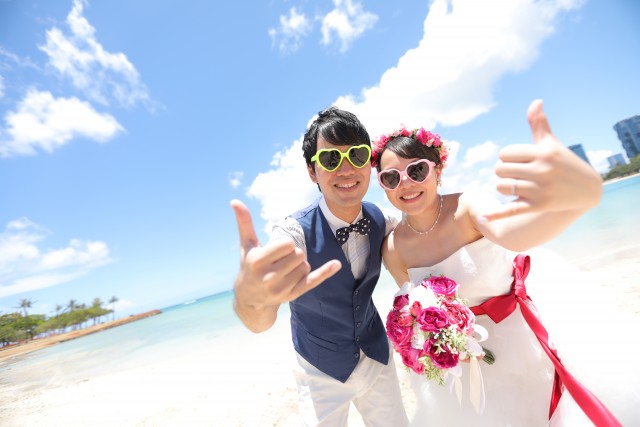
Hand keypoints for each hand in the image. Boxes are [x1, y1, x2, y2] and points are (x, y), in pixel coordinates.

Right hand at [230, 200, 340, 324]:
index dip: (286, 244)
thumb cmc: (249, 265)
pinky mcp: (292, 295)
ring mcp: (281, 289)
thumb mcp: (246, 245)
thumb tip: (235, 200)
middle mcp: (269, 278)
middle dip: (293, 254)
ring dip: (300, 264)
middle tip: (281, 261)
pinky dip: (325, 272)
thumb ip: (244, 222)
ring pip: (305, 266)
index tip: (278, 250)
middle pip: (299, 255)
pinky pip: (313, 281)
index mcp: (258, 262)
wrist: (249, 298)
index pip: (287, 245)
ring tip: (285, 270)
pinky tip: (336, 264)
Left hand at [482, 100, 601, 220]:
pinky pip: (510, 210)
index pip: (505, 153)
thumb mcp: (551, 144)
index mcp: (543, 152)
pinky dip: (495, 215)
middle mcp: (542, 170)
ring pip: (501, 186)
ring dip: (505, 187)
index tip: (520, 160)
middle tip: (518, 174)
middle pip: (500, 169)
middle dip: (505, 171)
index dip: (508, 157)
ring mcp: (540, 189)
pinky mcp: (538, 206)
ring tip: (518, 186)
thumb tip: (535, 102)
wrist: (587, 189)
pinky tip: (481, 218)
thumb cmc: (564, 162)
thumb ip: (539, 124)